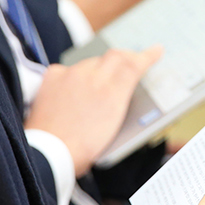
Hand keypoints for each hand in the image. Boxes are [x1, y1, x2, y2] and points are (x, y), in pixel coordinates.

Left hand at [24, 46, 161, 174]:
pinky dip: (74, 76)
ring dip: (99, 69)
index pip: (134, 64)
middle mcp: (93, 78)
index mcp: (112, 93)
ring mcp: (71, 74)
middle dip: (126, 57)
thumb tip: (127, 88)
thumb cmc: (82, 150)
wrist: (47, 154)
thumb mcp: (114, 129)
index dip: (148, 55)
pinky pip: (68, 69)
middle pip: (114, 56)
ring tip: (98, 84)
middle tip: (131, 60)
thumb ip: (122, 101)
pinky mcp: (53, 77)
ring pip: (91, 62)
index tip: (156, 50)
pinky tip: (74, 87)